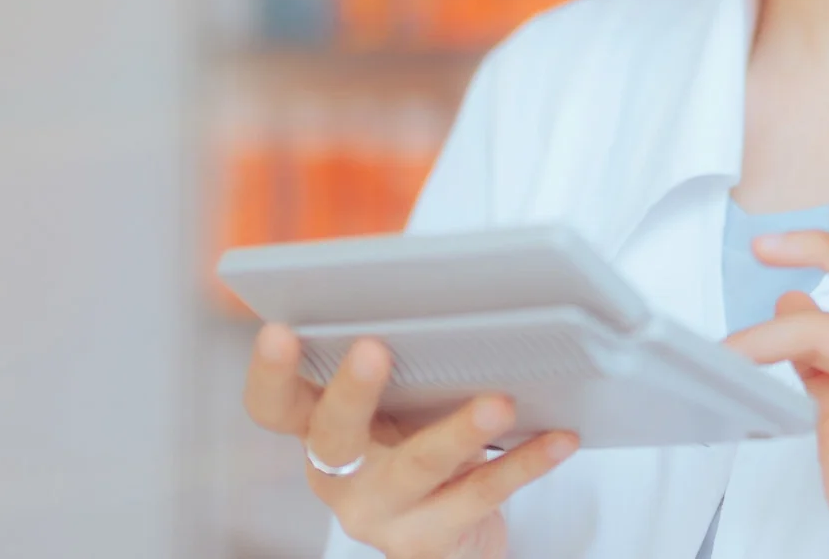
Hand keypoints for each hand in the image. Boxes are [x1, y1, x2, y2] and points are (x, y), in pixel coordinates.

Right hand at [243, 325, 577, 558]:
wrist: (454, 531)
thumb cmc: (422, 437)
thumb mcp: (401, 401)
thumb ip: (406, 360)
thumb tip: (459, 293)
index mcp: (316, 430)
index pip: (272, 405)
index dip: (269, 371)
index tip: (279, 329)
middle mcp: (337, 476)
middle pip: (333, 435)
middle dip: (352, 392)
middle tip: (375, 348)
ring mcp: (379, 516)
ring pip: (415, 468)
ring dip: (458, 432)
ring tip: (500, 401)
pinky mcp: (426, 544)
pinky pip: (480, 496)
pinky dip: (525, 463)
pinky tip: (560, 436)